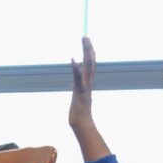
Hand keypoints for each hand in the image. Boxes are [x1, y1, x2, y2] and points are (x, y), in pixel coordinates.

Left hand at [68, 37, 110, 162]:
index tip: (87, 42)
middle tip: (85, 36)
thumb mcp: (78, 99)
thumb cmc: (79, 115)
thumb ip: (79, 90)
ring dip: (85, 53)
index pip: (90, 65)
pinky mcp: (80, 93)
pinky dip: (75, 70)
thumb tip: (79, 86)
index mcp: (87, 83)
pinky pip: (78, 79)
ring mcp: (85, 87)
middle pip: (90, 62)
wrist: (81, 126)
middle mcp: (88, 83)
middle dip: (88, 49)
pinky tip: (72, 60)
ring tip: (84, 41)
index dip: (89, 53)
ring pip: (87, 67)